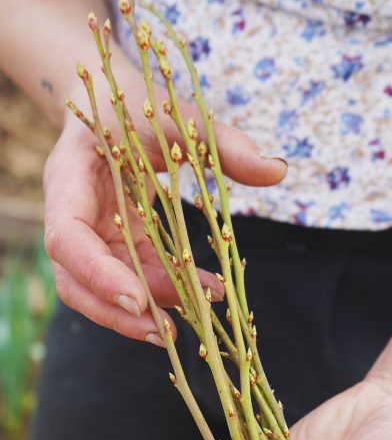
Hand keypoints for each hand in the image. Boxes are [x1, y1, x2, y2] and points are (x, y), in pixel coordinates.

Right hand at [43, 61, 286, 342]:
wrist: (115, 107)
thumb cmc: (139, 105)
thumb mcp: (176, 115)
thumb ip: (223, 142)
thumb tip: (278, 169)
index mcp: (70, 180)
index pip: (66, 238)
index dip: (96, 273)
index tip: (138, 299)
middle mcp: (72, 214)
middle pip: (75, 279)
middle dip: (116, 311)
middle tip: (167, 333)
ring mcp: (91, 233)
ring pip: (100, 288)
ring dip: (143, 310)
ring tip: (192, 322)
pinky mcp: (115, 243)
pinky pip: (132, 276)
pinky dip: (163, 291)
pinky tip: (202, 293)